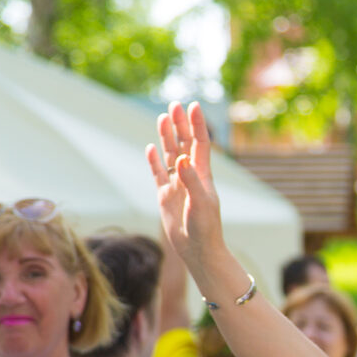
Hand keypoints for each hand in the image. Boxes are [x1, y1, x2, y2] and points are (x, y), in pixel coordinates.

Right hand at [148, 103, 223, 274]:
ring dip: (166, 138)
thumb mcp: (200, 204)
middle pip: (184, 144)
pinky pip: (158, 174)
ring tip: (162, 118)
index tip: (193, 106)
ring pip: (170, 156)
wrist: (198, 250)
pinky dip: (154, 161)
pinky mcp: (165, 197)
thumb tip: (182, 159)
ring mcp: (177, 185)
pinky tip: (150, 148)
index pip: (200, 144)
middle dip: (180, 125)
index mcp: (203, 175)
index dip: (197, 125)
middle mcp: (190, 176)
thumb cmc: (205, 228)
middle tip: (174, 105)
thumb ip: (192, 181)